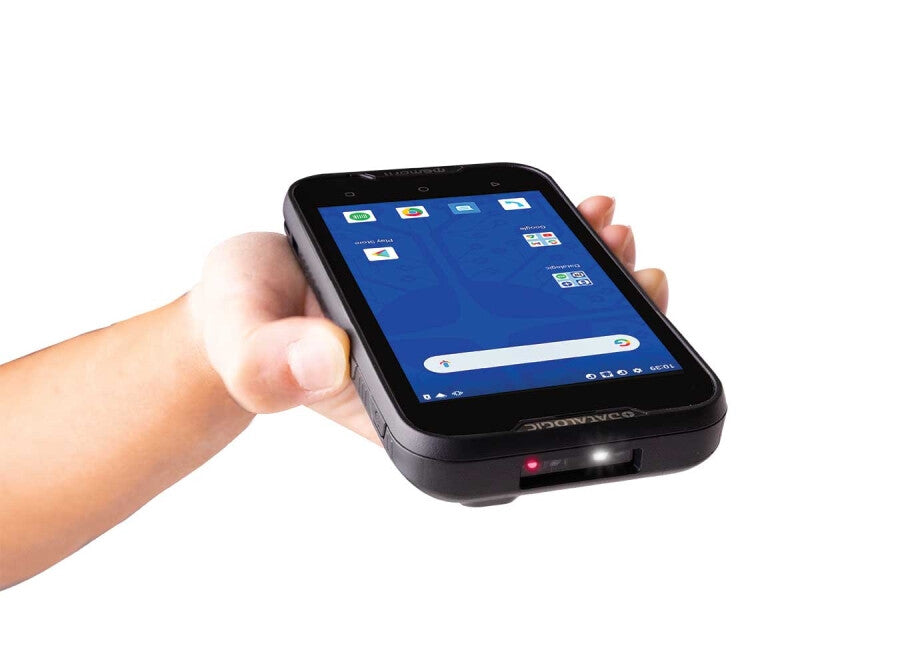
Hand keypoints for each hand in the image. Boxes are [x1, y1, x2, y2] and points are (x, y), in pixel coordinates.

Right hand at [189, 196, 667, 443]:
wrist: (250, 294)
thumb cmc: (248, 319)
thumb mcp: (243, 335)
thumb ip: (266, 359)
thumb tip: (325, 357)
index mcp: (408, 400)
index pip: (492, 414)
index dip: (556, 395)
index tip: (604, 350)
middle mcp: (444, 372)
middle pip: (537, 366)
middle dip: (597, 326)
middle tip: (638, 275)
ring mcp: (454, 334)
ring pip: (539, 320)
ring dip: (585, 279)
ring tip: (614, 232)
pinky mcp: (456, 295)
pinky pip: (518, 277)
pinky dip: (552, 246)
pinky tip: (576, 213)